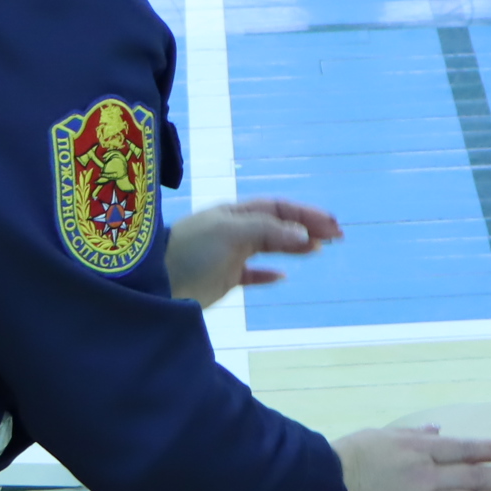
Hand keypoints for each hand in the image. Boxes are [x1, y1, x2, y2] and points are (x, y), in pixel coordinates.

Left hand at [165, 197, 342, 307]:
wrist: (154, 283)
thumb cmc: (191, 251)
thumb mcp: (231, 233)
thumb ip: (268, 231)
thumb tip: (304, 235)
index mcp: (235, 213)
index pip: (277, 208)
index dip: (306, 214)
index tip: (332, 225)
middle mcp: (233, 230)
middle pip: (277, 224)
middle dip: (307, 227)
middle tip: (337, 236)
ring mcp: (227, 254)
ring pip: (268, 246)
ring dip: (294, 246)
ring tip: (318, 250)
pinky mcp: (221, 278)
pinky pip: (251, 272)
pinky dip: (268, 273)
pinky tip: (282, 276)